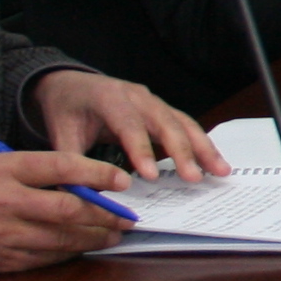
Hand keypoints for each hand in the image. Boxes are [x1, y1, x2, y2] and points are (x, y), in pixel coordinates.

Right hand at [0, 147, 136, 270]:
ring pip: (62, 238)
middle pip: (69, 209)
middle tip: (127, 216)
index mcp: (3, 169)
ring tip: (114, 234)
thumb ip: (39, 170)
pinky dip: (70, 252)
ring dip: (95, 238)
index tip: (122, 180)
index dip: (98, 173)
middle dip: (106, 214)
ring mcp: (2, 235)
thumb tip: (91, 183)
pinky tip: (84, 246)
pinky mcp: (1, 260)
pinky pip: (47, 257)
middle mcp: (3, 202)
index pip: (62, 166)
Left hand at [26, 67, 227, 182]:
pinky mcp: (162, 108)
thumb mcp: (60, 134)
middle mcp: (137, 96)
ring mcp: (153, 100)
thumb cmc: (66, 109)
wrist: (71, 83)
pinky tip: (213, 161)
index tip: (152, 177)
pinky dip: (200, 143)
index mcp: (109, 98)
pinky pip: (185, 124)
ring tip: (220, 170)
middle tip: (195, 178)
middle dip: (183, 151)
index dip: (142, 150)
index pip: (130, 125)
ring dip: (203, 147)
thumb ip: (73, 164)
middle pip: (166, 121)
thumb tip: (83, 197)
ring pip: (183, 122)